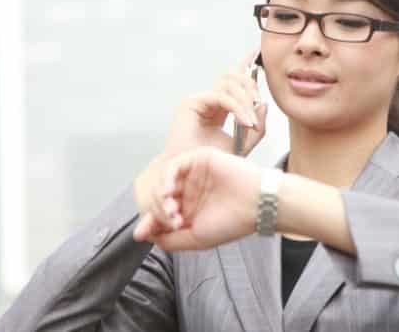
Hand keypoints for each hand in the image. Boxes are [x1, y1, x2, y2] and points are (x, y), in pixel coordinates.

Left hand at [132, 147, 261, 249]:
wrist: (257, 205)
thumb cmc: (232, 222)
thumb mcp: (195, 239)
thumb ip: (168, 240)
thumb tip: (141, 235)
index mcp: (187, 209)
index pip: (158, 213)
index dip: (148, 223)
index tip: (142, 233)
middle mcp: (187, 191)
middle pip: (156, 198)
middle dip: (158, 213)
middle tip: (173, 222)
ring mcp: (192, 175)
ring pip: (161, 182)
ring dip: (160, 199)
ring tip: (172, 211)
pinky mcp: (198, 159)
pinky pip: (172, 166)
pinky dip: (166, 179)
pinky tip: (169, 193)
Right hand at [134, 52, 266, 213]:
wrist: (192, 175)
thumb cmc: (213, 162)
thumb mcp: (243, 144)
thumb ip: (257, 127)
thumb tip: (263, 104)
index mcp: (221, 106)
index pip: (234, 80)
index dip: (244, 63)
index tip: (256, 52)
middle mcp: (210, 100)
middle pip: (233, 76)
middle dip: (251, 85)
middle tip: (259, 104)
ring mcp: (199, 99)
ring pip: (228, 83)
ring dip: (245, 100)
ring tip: (251, 121)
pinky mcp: (191, 102)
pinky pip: (221, 96)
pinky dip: (237, 108)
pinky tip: (245, 122)